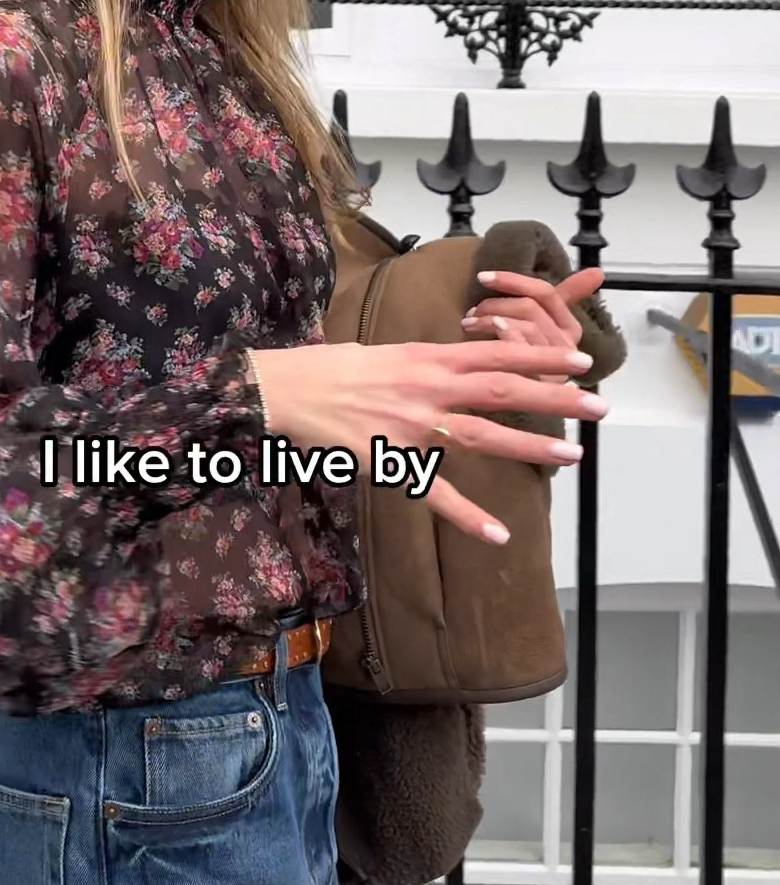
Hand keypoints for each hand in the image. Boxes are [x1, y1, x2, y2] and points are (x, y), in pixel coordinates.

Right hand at [248, 336, 607, 544]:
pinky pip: (436, 494)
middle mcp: (426, 388)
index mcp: (426, 357)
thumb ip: (426, 361)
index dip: (541, 357)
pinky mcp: (391, 462)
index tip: (579, 362)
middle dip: (554, 397)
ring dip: (530, 446)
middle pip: (502, 390)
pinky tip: (498, 534)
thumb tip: (457, 361)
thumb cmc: (331, 367)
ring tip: (572, 454)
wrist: (285, 387)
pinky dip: (468, 516)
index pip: (496, 352)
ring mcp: (412, 426)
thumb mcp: (385, 350)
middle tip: (598, 405)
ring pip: (482, 435)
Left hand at [462, 267, 605, 381]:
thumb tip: (598, 272)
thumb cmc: (518, 363)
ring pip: (525, 324)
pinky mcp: (537, 384)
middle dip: (497, 303)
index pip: (546, 294)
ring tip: (469, 322)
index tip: (483, 277)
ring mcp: (553, 368)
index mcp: (570, 330)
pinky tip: (476, 334)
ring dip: (491, 318)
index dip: (513, 281)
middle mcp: (567, 348)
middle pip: (531, 308)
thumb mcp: (540, 326)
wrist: (504, 410)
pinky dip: (499, 334)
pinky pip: (520, 348)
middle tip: (472, 311)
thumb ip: (567, 297)